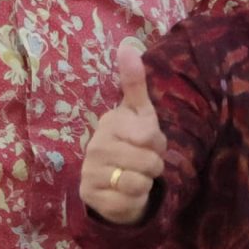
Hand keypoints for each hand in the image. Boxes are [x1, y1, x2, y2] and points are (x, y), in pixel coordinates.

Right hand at [79, 39, 166, 223]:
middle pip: (149, 161)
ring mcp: (90, 172)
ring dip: (146, 183)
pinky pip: (128, 201)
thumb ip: (134, 83)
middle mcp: (95, 147)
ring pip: (139, 182)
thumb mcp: (140, 113)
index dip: (158, 143)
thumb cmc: (132, 143)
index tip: (148, 143)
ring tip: (135, 176)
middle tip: (143, 162)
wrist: (115, 181)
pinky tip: (125, 193)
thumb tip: (127, 46)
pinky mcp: (91, 197)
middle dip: (154, 165)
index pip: (150, 136)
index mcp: (109, 123)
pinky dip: (135, 200)